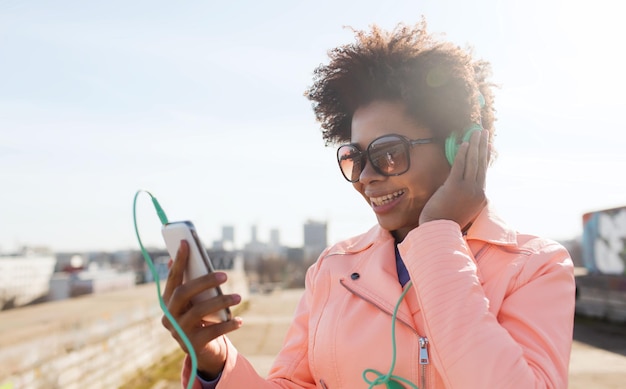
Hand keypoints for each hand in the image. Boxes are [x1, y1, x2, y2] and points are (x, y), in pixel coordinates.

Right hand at [161, 240, 242, 378]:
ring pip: (199, 312)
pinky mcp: (193, 345)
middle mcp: (169, 316)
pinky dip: (227, 325)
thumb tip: (185, 256)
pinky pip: (212, 332)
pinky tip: (239, 320)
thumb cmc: (200, 318)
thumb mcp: (195, 301)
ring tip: (239, 297)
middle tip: (225, 275)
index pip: (172, 278)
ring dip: (221, 301)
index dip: (179, 261)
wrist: (201, 350)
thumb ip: (192, 283)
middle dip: (204, 281)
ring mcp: (179, 331)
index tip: (186, 242)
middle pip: (183, 293)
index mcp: (168, 302)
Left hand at [419, 129, 488, 228]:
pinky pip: (460, 166)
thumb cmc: (446, 221)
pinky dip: (462, 154)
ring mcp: (467, 189)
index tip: (488, 145)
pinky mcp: (454, 187)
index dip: (486, 157)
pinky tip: (464, 143)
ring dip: (474, 145)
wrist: (438, 231)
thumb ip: (465, 195)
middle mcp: (478, 192)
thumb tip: (461, 183)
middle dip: (482, 146)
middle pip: (481, 164)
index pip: (484, 172)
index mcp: (481, 198)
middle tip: (483, 132)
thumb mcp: (462, 208)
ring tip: (476, 132)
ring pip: (473, 162)